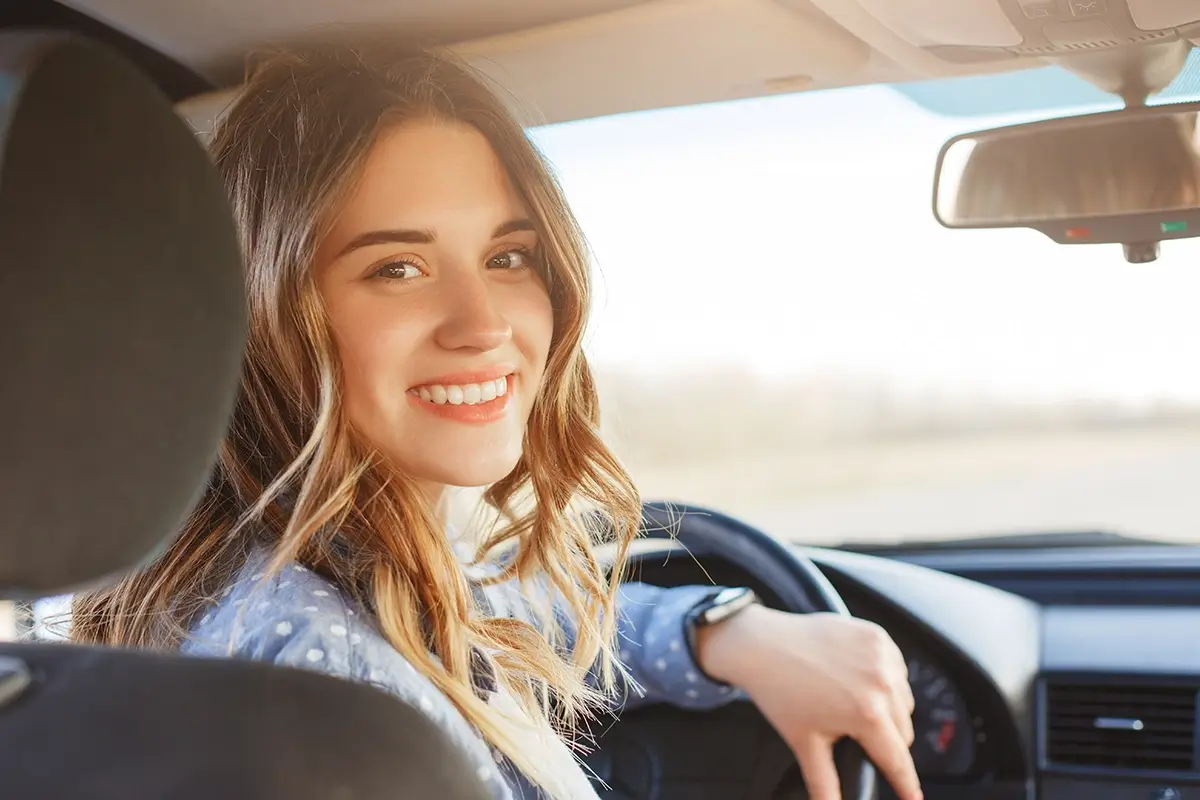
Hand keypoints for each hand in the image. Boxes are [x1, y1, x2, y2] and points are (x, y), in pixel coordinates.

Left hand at [697, 606, 920, 799]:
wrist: (761, 644)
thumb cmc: (780, 691)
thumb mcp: (805, 743)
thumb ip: (824, 784)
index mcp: (866, 712)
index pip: (898, 760)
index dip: (906, 785)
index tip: (914, 799)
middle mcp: (880, 682)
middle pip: (903, 731)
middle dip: (886, 740)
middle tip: (855, 734)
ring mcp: (881, 655)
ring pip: (903, 699)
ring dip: (889, 708)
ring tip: (854, 703)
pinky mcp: (877, 635)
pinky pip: (896, 668)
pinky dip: (885, 678)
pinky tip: (858, 679)